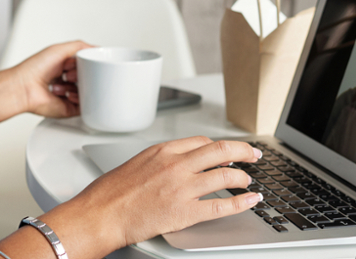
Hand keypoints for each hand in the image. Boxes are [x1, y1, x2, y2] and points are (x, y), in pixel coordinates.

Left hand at [11, 40, 91, 117]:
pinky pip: (85, 106)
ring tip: (65, 81)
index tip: (82, 61)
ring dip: (79, 85)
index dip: (85, 62)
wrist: (24, 87)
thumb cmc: (34, 68)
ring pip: (88, 91)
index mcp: (64, 67)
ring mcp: (68, 95)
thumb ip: (81, 46)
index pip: (85, 65)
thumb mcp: (59, 49)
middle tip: (70, 72)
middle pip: (88, 78)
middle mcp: (66, 81)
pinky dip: (79, 99)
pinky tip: (68, 93)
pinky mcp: (69, 108)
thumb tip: (97, 49)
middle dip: (82, 74)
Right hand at [50, 137, 261, 254]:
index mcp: (163, 150)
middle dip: (244, 151)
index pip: (202, 141)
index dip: (220, 146)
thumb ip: (160, 161)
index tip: (229, 151)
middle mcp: (176, 164)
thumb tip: (178, 164)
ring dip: (244, 178)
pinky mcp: (185, 212)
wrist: (101, 214)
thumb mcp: (136, 163)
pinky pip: (223, 205)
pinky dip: (242, 202)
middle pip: (221, 150)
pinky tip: (251, 201)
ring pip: (227, 175)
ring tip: (249, 182)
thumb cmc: (110, 192)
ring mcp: (182, 188)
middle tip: (254, 155)